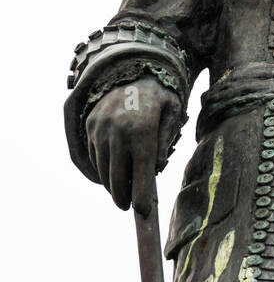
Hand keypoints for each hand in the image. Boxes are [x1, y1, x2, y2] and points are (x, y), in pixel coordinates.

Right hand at [85, 78, 182, 213]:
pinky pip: (93, 156)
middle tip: (129, 206)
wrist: (132, 69)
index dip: (141, 199)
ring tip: (121, 191)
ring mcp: (100, 129)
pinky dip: (101, 169)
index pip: (140, 176)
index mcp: (143, 132)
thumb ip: (166, 142)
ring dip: (111, 185)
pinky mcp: (90, 125)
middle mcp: (118, 132)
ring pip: (103, 170)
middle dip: (123, 198)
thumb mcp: (174, 114)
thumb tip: (155, 170)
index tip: (143, 212)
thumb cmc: (160, 96)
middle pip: (117, 179)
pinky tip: (111, 172)